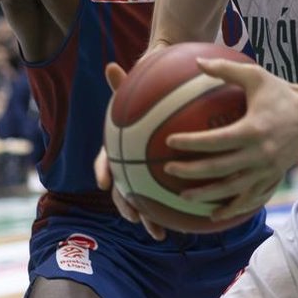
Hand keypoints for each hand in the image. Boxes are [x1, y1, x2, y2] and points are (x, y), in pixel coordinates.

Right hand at [94, 62, 166, 239]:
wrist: (163, 109)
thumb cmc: (148, 100)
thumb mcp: (138, 91)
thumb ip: (126, 84)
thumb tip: (110, 65)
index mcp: (118, 149)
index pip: (106, 161)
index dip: (105, 172)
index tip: (105, 183)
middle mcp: (129, 167)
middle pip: (124, 189)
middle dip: (128, 206)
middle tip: (134, 217)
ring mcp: (145, 178)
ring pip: (145, 202)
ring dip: (150, 218)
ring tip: (159, 232)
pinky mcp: (164, 185)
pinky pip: (169, 201)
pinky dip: (177, 212)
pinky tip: (193, 223)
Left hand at [165, 59, 297, 214]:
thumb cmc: (282, 92)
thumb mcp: (256, 76)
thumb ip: (226, 69)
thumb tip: (197, 61)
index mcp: (253, 129)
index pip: (216, 140)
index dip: (192, 143)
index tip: (170, 142)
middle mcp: (261, 153)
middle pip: (220, 169)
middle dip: (192, 172)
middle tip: (168, 170)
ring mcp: (269, 169)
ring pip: (234, 189)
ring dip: (208, 195)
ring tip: (185, 197)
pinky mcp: (274, 176)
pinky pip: (251, 197)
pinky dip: (233, 207)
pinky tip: (215, 214)